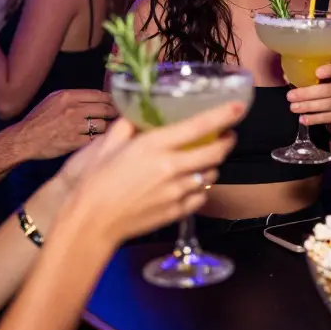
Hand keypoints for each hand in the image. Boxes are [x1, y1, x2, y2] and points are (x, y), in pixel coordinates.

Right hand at [15, 89, 117, 165]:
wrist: (24, 139)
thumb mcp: (53, 99)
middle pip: (105, 109)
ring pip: (103, 125)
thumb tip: (96, 97)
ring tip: (105, 130)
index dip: (110, 100)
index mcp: (68, 96)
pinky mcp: (74, 141)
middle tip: (116, 118)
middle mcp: (73, 109)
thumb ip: (74, 97)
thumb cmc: (39, 119)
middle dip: (113, 114)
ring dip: (106, 128)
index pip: (100, 95)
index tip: (114, 104)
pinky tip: (97, 140)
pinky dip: (98, 140)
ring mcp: (74, 126)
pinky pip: (95, 139)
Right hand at [62, 101, 246, 243]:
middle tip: (227, 135)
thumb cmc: (94, 180)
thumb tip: (140, 115)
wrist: (90, 222)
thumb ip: (127, 126)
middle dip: (226, 141)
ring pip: (210, 175)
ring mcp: (176, 192)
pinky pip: (200, 197)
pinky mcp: (176, 212)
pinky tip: (192, 183)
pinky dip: (201, 187)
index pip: (199, 126)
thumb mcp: (108, 144)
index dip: (224, 115)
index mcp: (154, 146)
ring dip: (213, 164)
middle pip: (215, 153)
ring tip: (206, 159)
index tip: (239, 107)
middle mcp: (171, 168)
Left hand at [287, 63, 330, 127]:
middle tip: (291, 96)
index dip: (329, 70)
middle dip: (308, 93)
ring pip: (330, 104)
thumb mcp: (320, 81)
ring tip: (294, 108)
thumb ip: (307, 78)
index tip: (316, 72)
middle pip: (330, 89)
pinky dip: (316, 119)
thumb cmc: (326, 91)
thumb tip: (286, 76)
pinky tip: (303, 119)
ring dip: (310, 106)